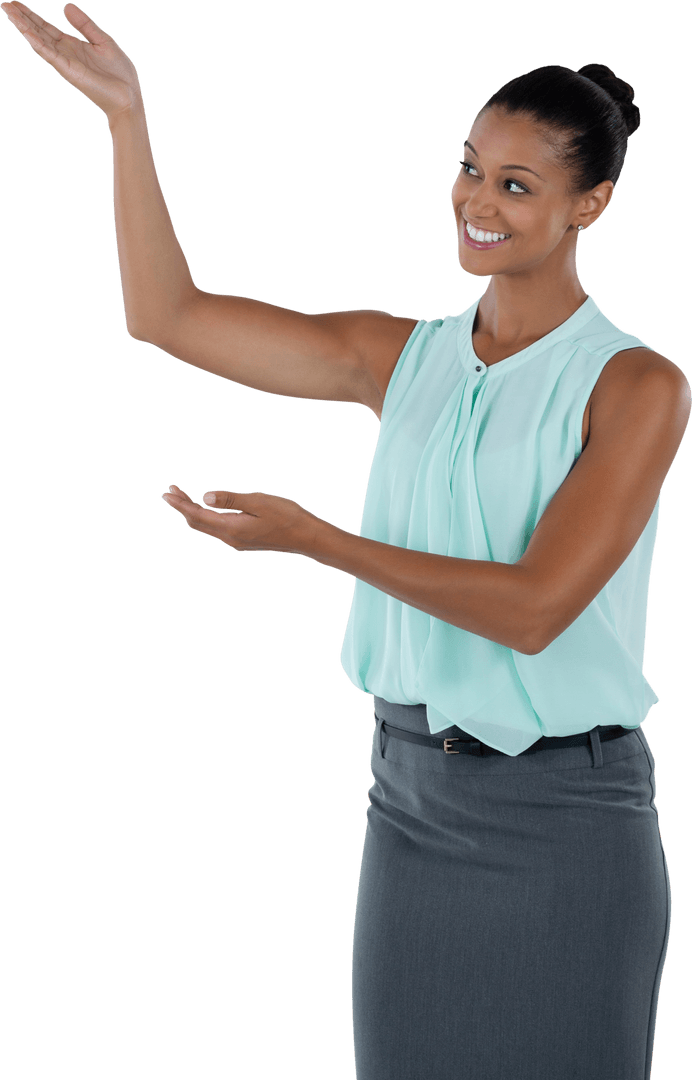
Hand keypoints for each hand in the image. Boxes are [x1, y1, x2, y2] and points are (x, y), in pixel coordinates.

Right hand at [2, 2, 143, 119]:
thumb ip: (84, 24)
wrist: (129, 97)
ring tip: (9, 13)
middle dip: (22, 18)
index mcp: (72, 45)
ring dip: (24, 28)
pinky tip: (27, 33)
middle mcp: (65, 54)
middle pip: (38, 32)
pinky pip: (51, 55)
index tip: (15, 3)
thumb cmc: (119, 74)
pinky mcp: (70, 72)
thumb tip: (66, 6)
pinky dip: (39, 44)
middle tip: (4, 4)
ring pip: (40, 42)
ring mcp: (66, 63)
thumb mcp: (102, 40)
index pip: (46, 27)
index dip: (31, 15)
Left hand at [160, 483, 321, 555]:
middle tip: (171, 490)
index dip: (180, 504)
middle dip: (183, 507)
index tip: (166, 493)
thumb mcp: (258, 502)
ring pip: (206, 527)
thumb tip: (205, 496)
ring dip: (193, 512)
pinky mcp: (243, 541)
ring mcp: (236, 542)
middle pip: (198, 523)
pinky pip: (216, 529)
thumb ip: (231, 499)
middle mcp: (230, 539)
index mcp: (231, 528)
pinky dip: (205, 517)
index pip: (197, 515)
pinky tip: (206, 509)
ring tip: (183, 497)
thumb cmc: (286, 516)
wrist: (306, 537)